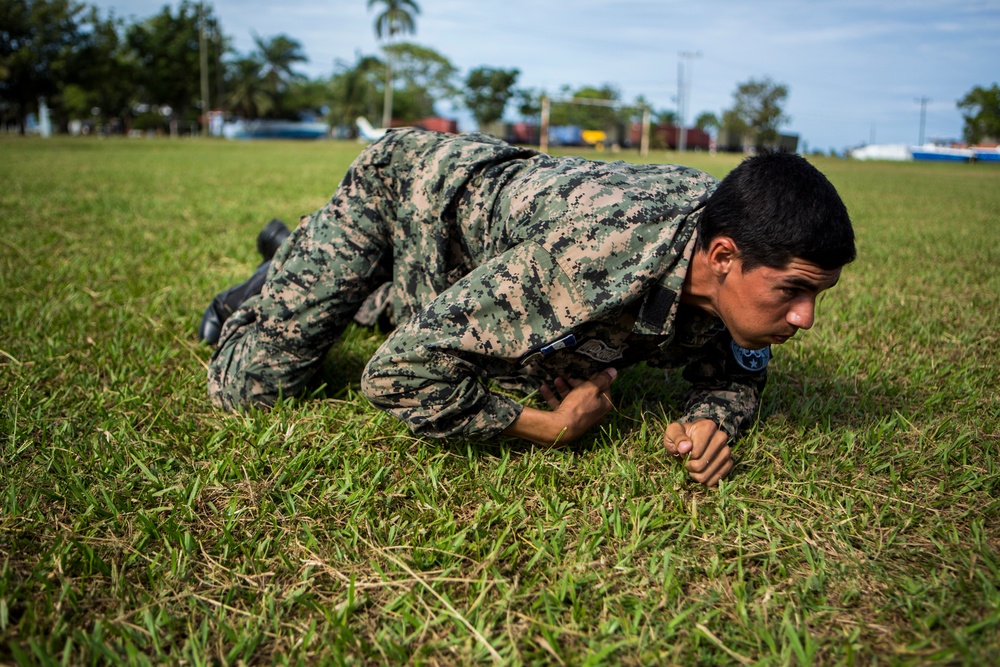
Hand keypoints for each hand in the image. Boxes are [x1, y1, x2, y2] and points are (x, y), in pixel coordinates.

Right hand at [503, 368, 617, 445]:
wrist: (561, 427)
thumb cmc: (579, 406)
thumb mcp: (591, 388)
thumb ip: (602, 379)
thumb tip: (614, 371)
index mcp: (603, 404)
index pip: (603, 386)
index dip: (596, 376)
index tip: (587, 367)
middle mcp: (593, 411)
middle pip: (586, 392)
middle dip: (576, 380)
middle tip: (569, 372)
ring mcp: (579, 415)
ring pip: (571, 397)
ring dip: (563, 386)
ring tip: (557, 378)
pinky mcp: (566, 418)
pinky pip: (559, 404)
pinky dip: (552, 396)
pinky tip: (544, 388)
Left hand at [663, 419, 732, 486]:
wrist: (690, 441)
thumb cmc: (680, 437)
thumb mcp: (672, 432)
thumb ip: (677, 437)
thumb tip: (685, 447)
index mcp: (708, 427)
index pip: (695, 453)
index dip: (686, 456)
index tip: (683, 451)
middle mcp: (721, 437)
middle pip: (700, 465)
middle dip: (690, 466)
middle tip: (687, 460)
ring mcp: (727, 451)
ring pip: (707, 474)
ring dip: (696, 474)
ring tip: (694, 464)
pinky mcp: (729, 462)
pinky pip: (717, 478)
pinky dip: (706, 480)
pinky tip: (701, 473)